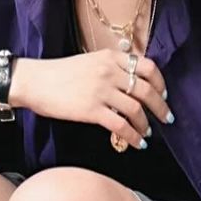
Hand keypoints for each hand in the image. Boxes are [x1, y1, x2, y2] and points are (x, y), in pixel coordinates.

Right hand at [9, 53, 170, 150]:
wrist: (34, 81)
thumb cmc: (59, 73)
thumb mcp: (90, 61)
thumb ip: (111, 68)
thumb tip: (132, 84)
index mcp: (110, 57)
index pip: (147, 67)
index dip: (160, 82)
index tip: (164, 94)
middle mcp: (109, 71)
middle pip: (146, 89)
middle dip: (161, 106)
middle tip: (166, 117)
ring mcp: (101, 91)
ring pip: (136, 109)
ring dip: (146, 124)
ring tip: (148, 132)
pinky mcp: (92, 110)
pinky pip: (121, 125)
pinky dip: (133, 136)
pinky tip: (137, 143)